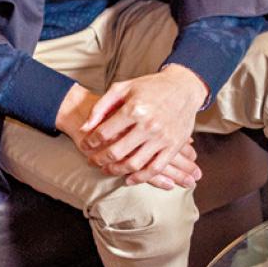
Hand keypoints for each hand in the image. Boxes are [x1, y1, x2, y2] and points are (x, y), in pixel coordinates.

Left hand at [55, 82, 201, 190]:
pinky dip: (141, 178)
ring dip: (116, 170)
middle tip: (91, 161)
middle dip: (99, 159)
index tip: (85, 144)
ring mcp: (162, 138)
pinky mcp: (173, 147)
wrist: (182, 88)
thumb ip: (100, 107)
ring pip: (134, 163)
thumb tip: (84, 127)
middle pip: (116, 151)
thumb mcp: (122, 88)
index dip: (90, 141)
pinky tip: (129, 179)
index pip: (104, 132)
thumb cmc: (148, 87)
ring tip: (106, 169)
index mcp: (133, 109)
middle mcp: (148, 125)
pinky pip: (155, 168)